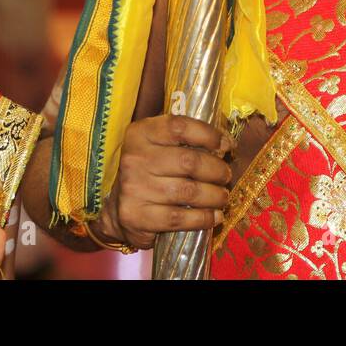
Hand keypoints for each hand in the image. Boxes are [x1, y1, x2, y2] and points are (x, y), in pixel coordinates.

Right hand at [97, 114, 232, 249]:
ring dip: (214, 196)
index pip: (179, 127)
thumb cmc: (149, 170)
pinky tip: (214, 217)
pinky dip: (203, 218)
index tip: (226, 145)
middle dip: (216, 170)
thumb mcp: (158, 145)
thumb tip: (227, 143)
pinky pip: (179, 218)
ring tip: (222, 197)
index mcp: (140, 133)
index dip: (209, 135)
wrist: (118, 207)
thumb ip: (186, 140)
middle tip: (225, 176)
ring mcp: (134, 188)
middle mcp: (135, 158)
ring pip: (188, 191)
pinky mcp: (137, 216)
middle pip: (189, 161)